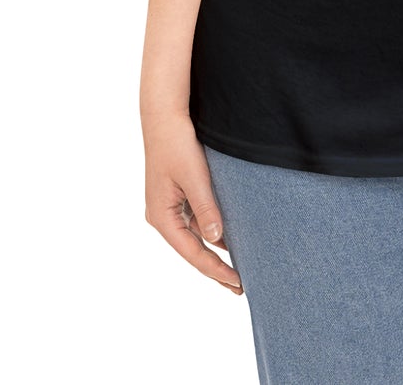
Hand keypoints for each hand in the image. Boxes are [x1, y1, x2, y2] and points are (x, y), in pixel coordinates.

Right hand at [143, 110, 242, 293]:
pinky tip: (230, 236)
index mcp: (162, 217)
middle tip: (240, 286)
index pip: (192, 252)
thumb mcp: (195, 177)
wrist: (164, 117)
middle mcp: (163, 216)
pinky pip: (197, 219)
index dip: (215, 270)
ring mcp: (170, 206)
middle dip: (215, 267)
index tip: (236, 283)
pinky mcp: (178, 195)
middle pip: (192, 249)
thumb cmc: (176, 145)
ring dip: (216, 248)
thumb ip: (206, 208)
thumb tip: (216, 239)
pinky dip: (213, 229)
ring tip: (240, 265)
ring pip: (196, 235)